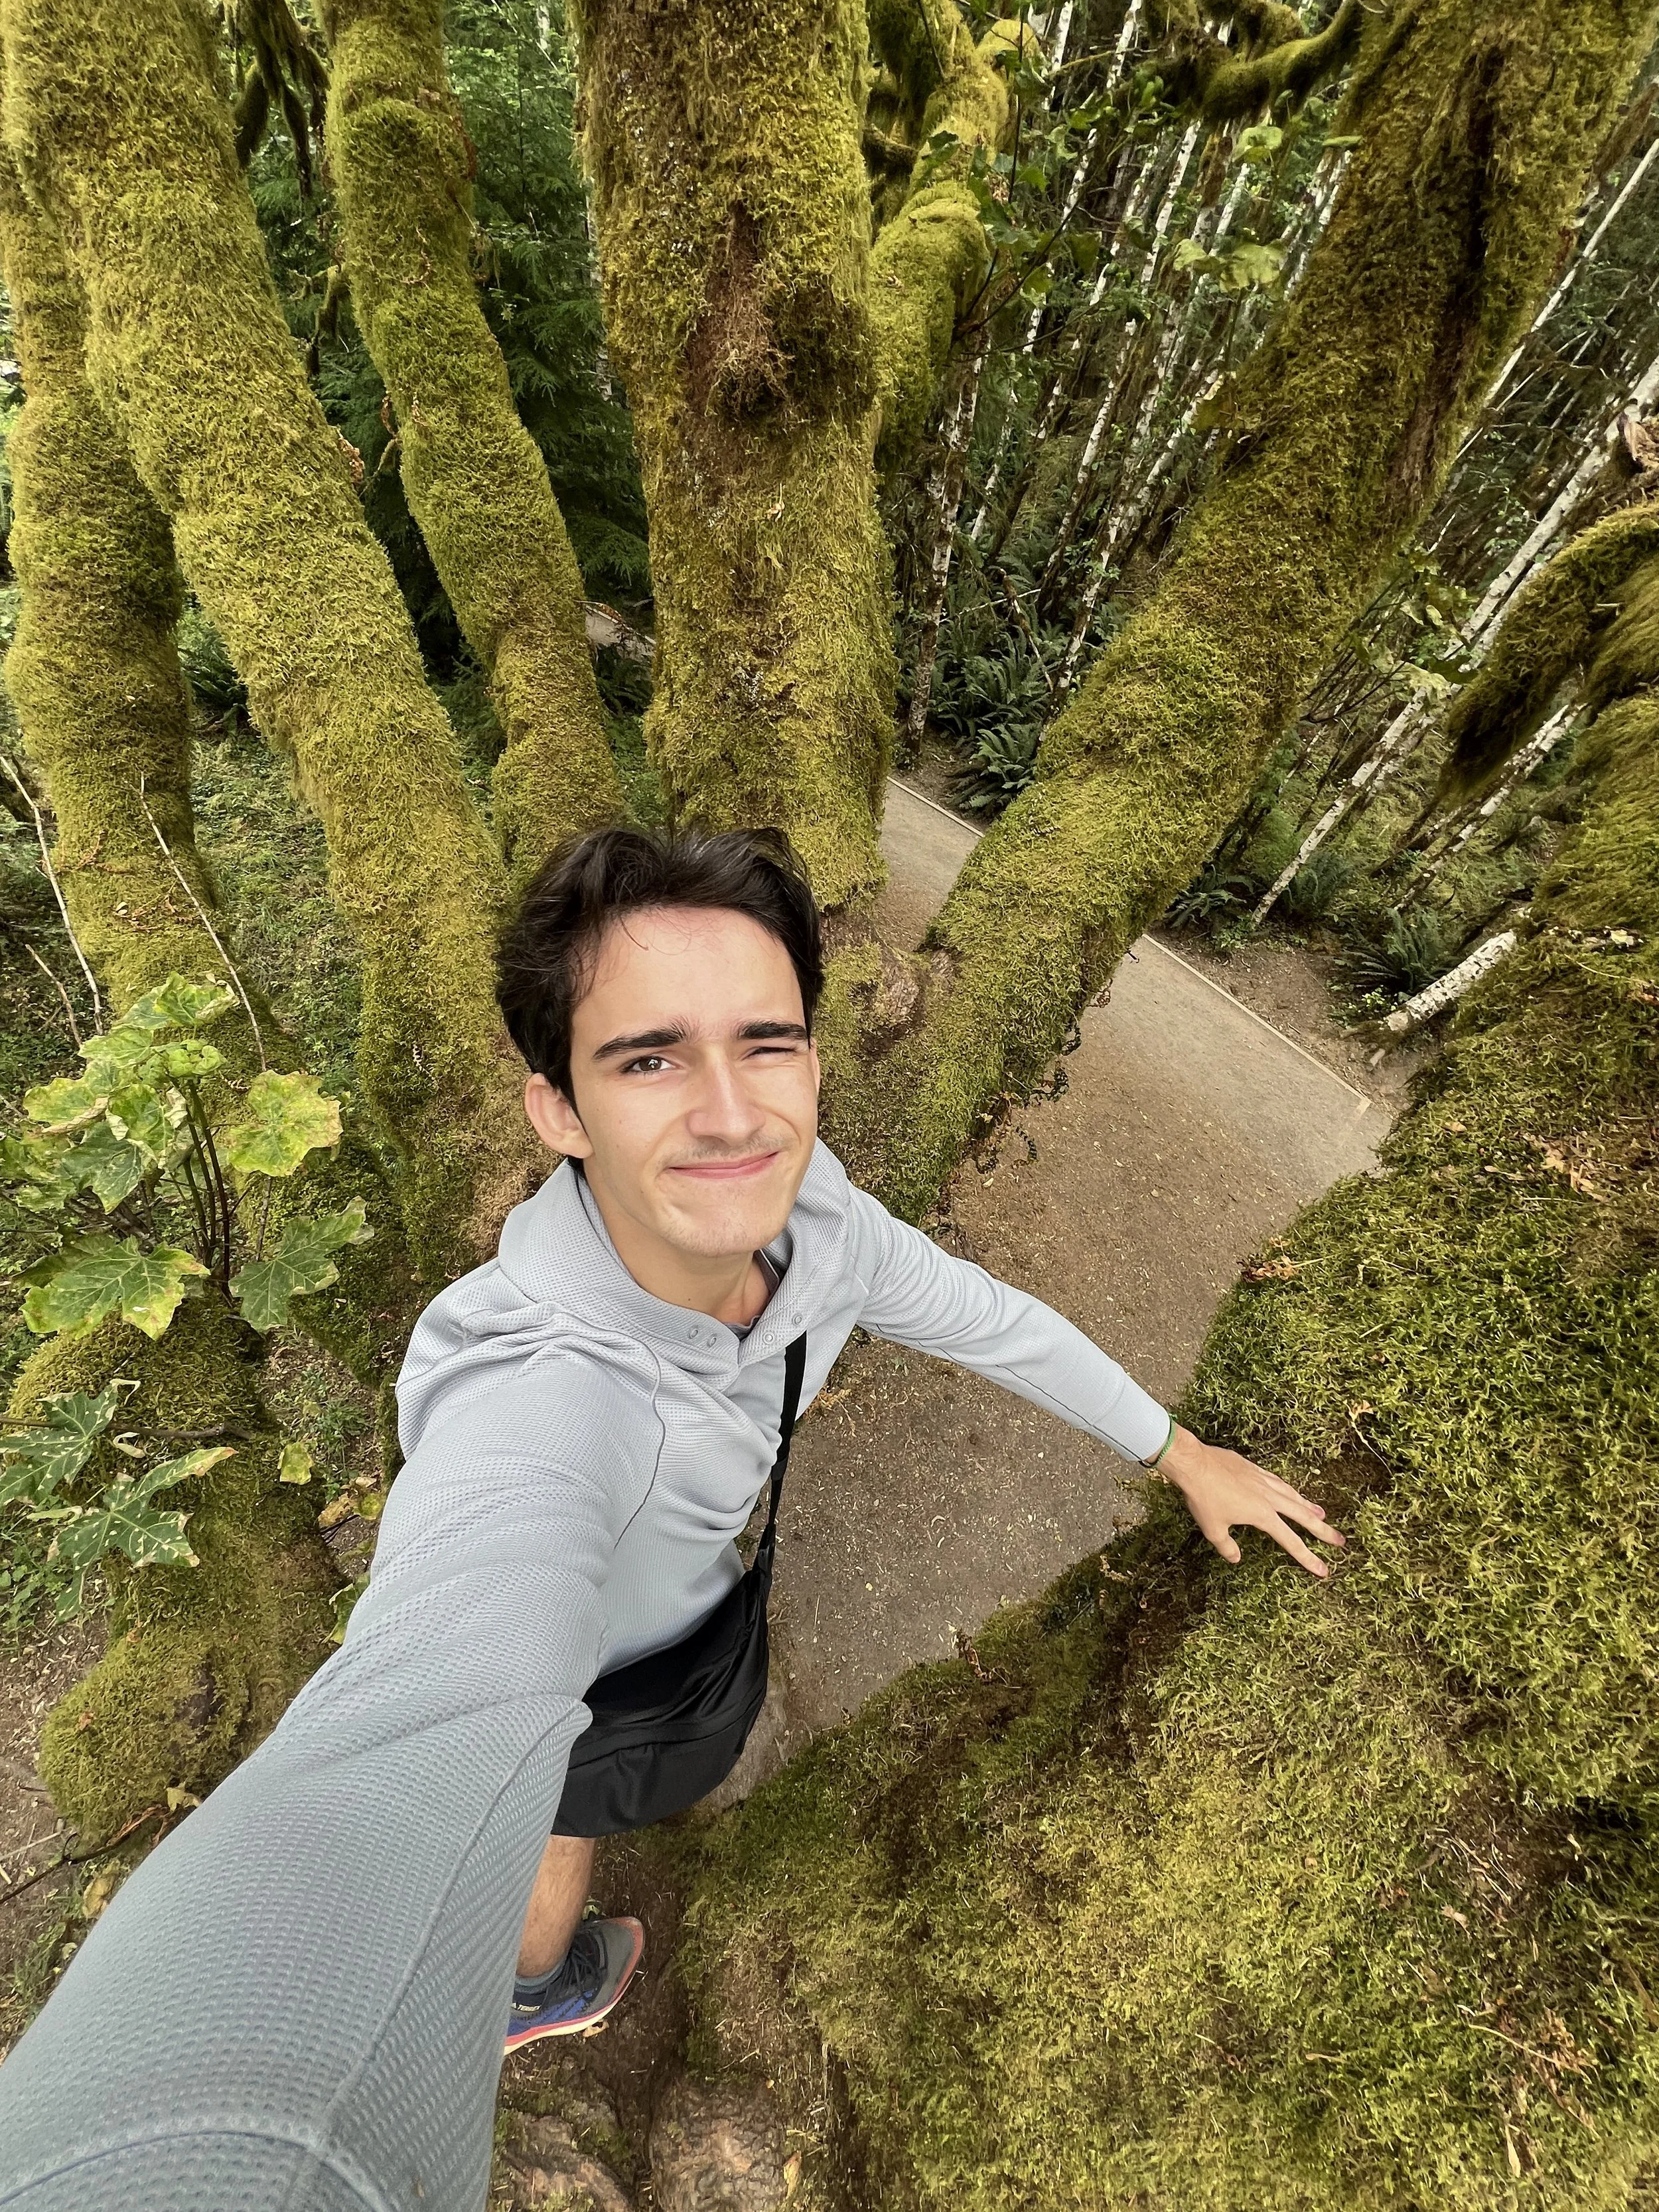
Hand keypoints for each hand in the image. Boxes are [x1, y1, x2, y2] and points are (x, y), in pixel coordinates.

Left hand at [1152, 1426, 1344, 1577]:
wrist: (1194, 1463)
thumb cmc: (1202, 1498)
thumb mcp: (1213, 1529)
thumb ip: (1227, 1547)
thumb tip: (1237, 1558)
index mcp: (1262, 1515)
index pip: (1291, 1541)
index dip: (1308, 1558)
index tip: (1323, 1570)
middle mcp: (1269, 1497)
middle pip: (1302, 1516)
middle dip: (1322, 1530)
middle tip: (1340, 1540)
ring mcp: (1263, 1480)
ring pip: (1293, 1495)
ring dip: (1308, 1506)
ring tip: (1322, 1514)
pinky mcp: (1254, 1468)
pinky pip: (1278, 1481)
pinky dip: (1289, 1489)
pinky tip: (1291, 1491)